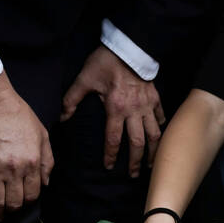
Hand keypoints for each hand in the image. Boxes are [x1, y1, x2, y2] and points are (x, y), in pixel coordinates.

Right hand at [0, 72, 54, 219]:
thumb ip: (48, 161)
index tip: (25, 200)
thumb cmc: (19, 115)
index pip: (33, 193)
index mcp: (33, 162)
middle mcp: (15, 170)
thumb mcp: (42, 135)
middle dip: (14, 208)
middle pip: (16, 201)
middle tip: (10, 210)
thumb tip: (46, 183)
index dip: (29, 199)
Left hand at [60, 45, 164, 177]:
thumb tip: (63, 118)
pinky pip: (160, 117)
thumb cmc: (105, 63)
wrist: (129, 47)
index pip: (113, 139)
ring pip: (154, 134)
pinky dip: (161, 128)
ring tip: (151, 163)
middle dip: (134, 161)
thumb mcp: (84, 79)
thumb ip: (72, 99)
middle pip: (137, 143)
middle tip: (132, 174)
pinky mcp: (155, 98)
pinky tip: (160, 137)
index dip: (110, 155)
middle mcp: (134, 111)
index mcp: (116, 109)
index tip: (108, 167)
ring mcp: (147, 106)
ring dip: (152, 151)